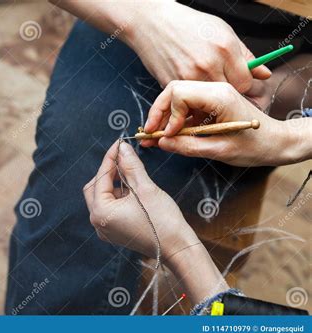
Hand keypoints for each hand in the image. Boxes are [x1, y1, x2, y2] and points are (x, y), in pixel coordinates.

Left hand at [83, 141, 199, 259]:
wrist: (178, 248)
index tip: (119, 143)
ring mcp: (106, 230)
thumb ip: (130, 165)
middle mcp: (98, 223)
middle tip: (123, 158)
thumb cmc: (163, 221)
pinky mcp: (115, 233)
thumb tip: (122, 147)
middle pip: (95, 188)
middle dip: (108, 172)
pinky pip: (110, 209)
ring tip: (131, 174)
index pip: (101, 177)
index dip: (110, 158)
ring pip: (103, 198)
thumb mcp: (145, 187)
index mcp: (101, 212)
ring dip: (114, 184)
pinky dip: (118, 197)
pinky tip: (133, 190)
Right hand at [127, 1, 270, 90]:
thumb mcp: (222, 31)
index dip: (243, 85)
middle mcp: (208, 64)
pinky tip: (190, 89)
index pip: (245, 82)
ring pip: (207, 101)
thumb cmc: (188, 24)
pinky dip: (191, 98)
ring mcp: (189, 76)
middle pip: (228, 94)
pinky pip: (189, 100)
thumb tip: (265, 73)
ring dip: (208, 98)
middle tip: (220, 86)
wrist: (152, 24)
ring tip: (205, 88)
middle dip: (226, 92)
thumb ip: (244, 55)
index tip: (237, 82)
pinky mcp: (172, 84)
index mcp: (225, 49)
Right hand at [142, 81, 310, 166]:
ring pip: (177, 97)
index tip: (166, 136)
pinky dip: (174, 120)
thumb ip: (188, 146)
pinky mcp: (210, 101)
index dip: (168, 115)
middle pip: (174, 91)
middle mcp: (214, 89)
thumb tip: (162, 143)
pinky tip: (168, 135)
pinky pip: (186, 105)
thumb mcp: (220, 150)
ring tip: (154, 138)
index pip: (179, 94)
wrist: (277, 142)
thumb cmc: (255, 146)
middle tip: (149, 134)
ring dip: (164, 117)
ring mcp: (212, 94)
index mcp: (219, 96)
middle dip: (158, 113)